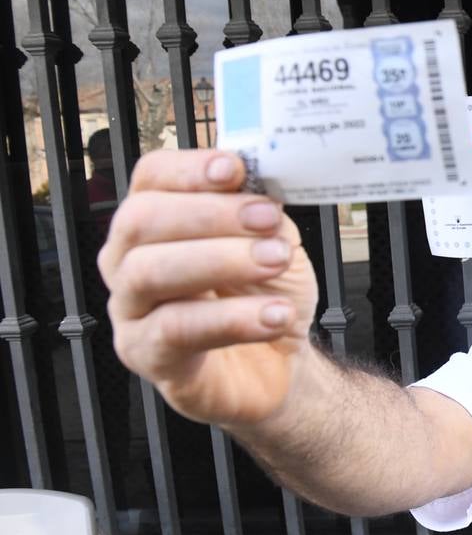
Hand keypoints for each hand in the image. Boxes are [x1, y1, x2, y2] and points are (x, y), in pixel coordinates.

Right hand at [98, 150, 319, 426]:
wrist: (279, 365)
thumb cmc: (264, 296)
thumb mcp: (273, 240)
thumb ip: (260, 210)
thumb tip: (258, 180)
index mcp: (156, 222)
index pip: (150, 177)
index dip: (189, 169)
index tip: (234, 169)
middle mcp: (129, 261)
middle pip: (140, 219)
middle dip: (210, 213)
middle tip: (267, 220)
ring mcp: (130, 311)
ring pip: (149, 272)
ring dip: (221, 260)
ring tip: (276, 261)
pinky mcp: (148, 356)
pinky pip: (175, 330)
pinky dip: (233, 318)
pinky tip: (274, 314)